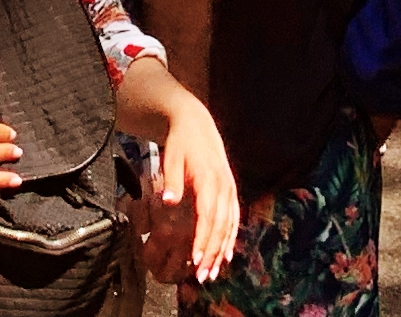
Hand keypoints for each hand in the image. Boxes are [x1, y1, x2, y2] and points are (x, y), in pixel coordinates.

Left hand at [142, 99, 239, 279]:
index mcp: (209, 179)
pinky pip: (233, 219)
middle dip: (212, 253)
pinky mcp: (231, 190)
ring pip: (229, 225)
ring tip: (213, 273)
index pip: (208, 216)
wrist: (196, 122)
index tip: (195, 260)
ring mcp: (230, 189)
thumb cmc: (181, 142)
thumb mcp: (172, 156)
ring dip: (222, 251)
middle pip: (220, 226)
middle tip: (203, 276)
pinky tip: (226, 256)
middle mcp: (224, 186)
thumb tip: (167, 202)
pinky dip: (230, 238)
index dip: (202, 240)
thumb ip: (171, 180)